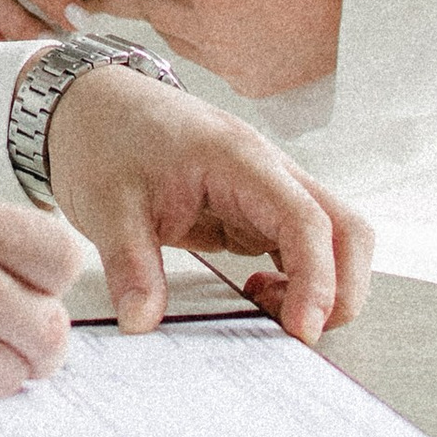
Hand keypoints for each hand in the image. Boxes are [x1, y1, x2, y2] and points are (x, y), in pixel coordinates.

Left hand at [44, 61, 370, 344]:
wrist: (89, 104)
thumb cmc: (104, 138)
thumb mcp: (104, 205)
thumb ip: (129, 264)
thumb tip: (142, 321)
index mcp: (238, 158)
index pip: (305, 220)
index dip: (316, 280)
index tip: (301, 330)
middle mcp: (267, 171)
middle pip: (346, 230)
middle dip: (341, 289)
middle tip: (295, 332)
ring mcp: (266, 189)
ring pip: (332, 239)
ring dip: (320, 286)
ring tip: (261, 309)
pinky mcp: (255, 208)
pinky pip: (300, 247)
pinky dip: (296, 280)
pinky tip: (255, 294)